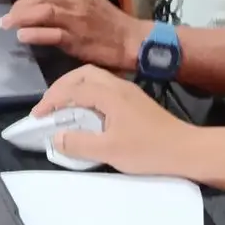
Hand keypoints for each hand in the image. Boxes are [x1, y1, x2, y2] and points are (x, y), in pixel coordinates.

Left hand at [1, 0, 144, 70]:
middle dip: (18, 5)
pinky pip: (51, 34)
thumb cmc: (110, 23)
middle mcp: (75, 0)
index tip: (21, 1)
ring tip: (7, 25)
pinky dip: (34, 34)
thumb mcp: (88, 2)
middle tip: (9, 17)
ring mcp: (76, 20)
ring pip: (41, 10)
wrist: (133, 41)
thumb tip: (40, 2)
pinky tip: (22, 36)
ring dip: (19, 17)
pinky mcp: (77, 40)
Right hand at [31, 65, 189, 174]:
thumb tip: (56, 137)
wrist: (186, 150)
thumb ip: (79, 143)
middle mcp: (119, 86)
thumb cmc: (148, 150)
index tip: (38, 115)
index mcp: (110, 94)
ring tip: (64, 108)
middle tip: (49, 106)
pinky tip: (87, 113)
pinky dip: (89, 94)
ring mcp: (129, 92)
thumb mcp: (109, 151)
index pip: (73, 88)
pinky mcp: (136, 101)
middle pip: (84, 74)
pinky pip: (105, 88)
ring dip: (76, 89)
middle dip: (62, 86)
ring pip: (96, 79)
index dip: (52, 100)